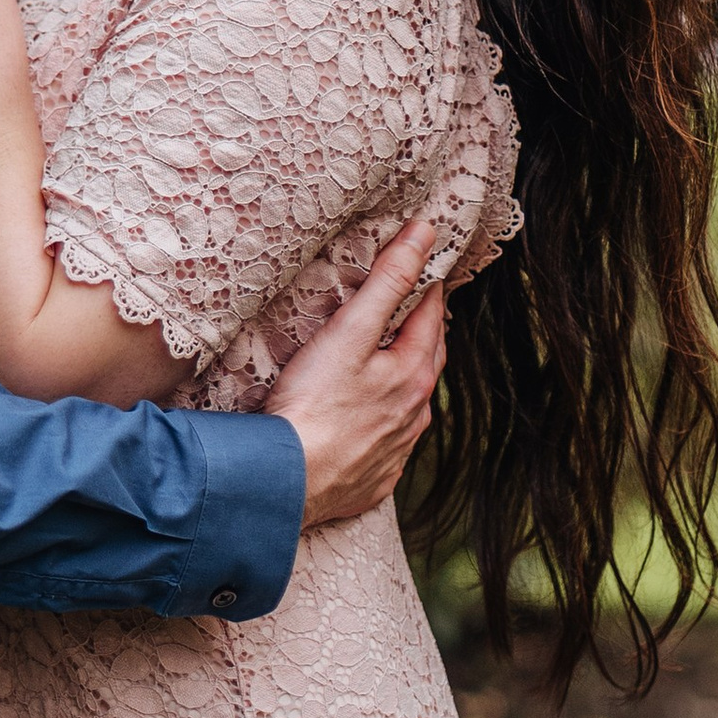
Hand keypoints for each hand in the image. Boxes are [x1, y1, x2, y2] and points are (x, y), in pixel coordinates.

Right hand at [268, 217, 448, 530]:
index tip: (425, 265)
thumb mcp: (350, 331)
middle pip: (427, 360)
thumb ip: (388, 281)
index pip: (432, 316)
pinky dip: (384, 425)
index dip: (428, 286)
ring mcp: (395, 451)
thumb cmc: (314, 405)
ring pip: (410, 405)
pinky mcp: (373, 479)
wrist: (285, 483)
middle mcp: (414, 415)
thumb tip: (424, 235)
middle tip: (413, 307)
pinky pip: (388, 446)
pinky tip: (367, 422)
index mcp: (414, 374)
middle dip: (423, 331)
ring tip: (390, 362)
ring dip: (405, 380)